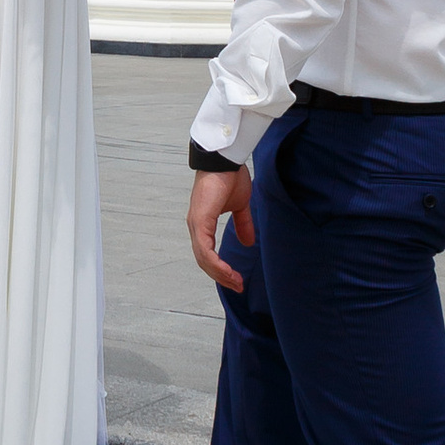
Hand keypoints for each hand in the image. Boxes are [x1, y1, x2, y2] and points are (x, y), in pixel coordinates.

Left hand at [188, 165, 254, 292]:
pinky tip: (228, 272)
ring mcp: (196, 223)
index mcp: (202, 223)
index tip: (236, 279)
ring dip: (220, 274)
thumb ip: (242, 224)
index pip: (207, 254)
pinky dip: (217, 264)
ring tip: (236, 282)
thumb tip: (248, 243)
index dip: (221, 269)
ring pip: (203, 259)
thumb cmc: (230, 176)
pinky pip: (205, 250)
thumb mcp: (240, 206)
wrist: (226, 159)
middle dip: (221, 277)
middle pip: (204, 261)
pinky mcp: (200, 220)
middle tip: (237, 286)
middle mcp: (195, 225)